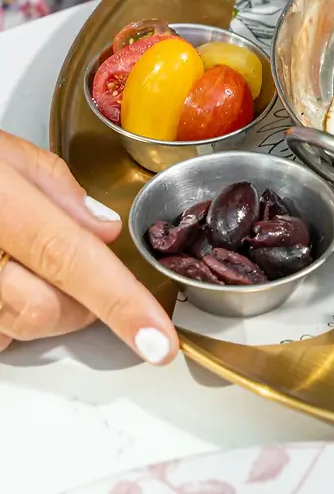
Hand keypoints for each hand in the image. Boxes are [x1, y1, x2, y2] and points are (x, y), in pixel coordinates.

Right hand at [0, 132, 178, 362]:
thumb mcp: (3, 153)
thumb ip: (58, 189)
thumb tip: (104, 230)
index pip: (72, 258)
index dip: (121, 304)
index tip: (158, 340)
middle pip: (46, 311)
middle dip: (79, 302)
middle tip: (74, 268)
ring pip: (16, 328)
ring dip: (36, 307)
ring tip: (18, 264)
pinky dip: (3, 317)